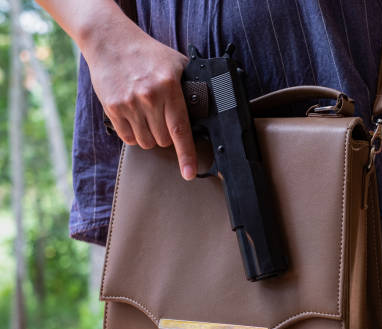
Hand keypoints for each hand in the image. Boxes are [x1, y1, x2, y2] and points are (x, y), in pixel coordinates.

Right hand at [82, 19, 195, 179]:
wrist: (111, 41)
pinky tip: (136, 118)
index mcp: (169, 87)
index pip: (180, 129)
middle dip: (168, 136)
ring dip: (151, 137)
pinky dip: (135, 135)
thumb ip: (193, 86)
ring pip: (146, 142)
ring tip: (149, 117)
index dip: (186, 155)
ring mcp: (129, 104)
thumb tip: (209, 109)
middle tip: (165, 119)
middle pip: (164, 140)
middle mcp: (149, 97)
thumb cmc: (149, 54)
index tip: (190, 173)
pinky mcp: (113, 108)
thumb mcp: (177, 63)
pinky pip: (128, 138)